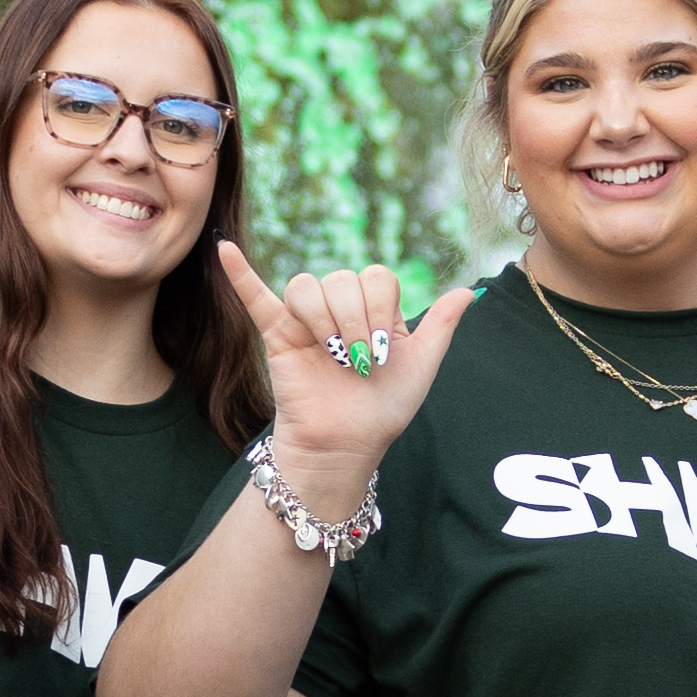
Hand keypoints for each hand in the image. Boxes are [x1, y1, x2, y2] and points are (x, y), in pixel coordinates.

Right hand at [216, 245, 466, 483]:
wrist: (345, 445)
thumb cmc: (383, 410)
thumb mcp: (422, 365)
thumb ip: (441, 326)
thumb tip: (470, 291)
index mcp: (373, 309)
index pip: (376, 277)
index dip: (383, 308)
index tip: (385, 350)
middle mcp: (339, 308)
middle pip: (342, 279)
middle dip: (356, 320)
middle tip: (358, 361)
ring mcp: (306, 319)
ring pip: (308, 286)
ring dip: (325, 319)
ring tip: (333, 355)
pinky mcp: (276, 333)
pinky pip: (255, 296)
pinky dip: (240, 273)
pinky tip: (225, 250)